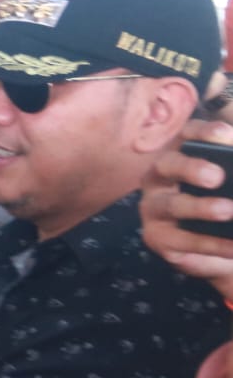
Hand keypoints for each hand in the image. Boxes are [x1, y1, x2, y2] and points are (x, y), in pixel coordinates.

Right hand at [139, 120, 232, 300]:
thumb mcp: (232, 180)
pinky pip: (182, 240)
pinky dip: (211, 244)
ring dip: (200, 208)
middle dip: (190, 168)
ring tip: (227, 210)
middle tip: (216, 177)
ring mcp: (154, 207)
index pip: (187, 135)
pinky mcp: (156, 237)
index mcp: (182, 155)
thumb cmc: (225, 200)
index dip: (203, 132)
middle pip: (167, 164)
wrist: (220, 245)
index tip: (225, 135)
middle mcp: (160, 177)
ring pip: (170, 205)